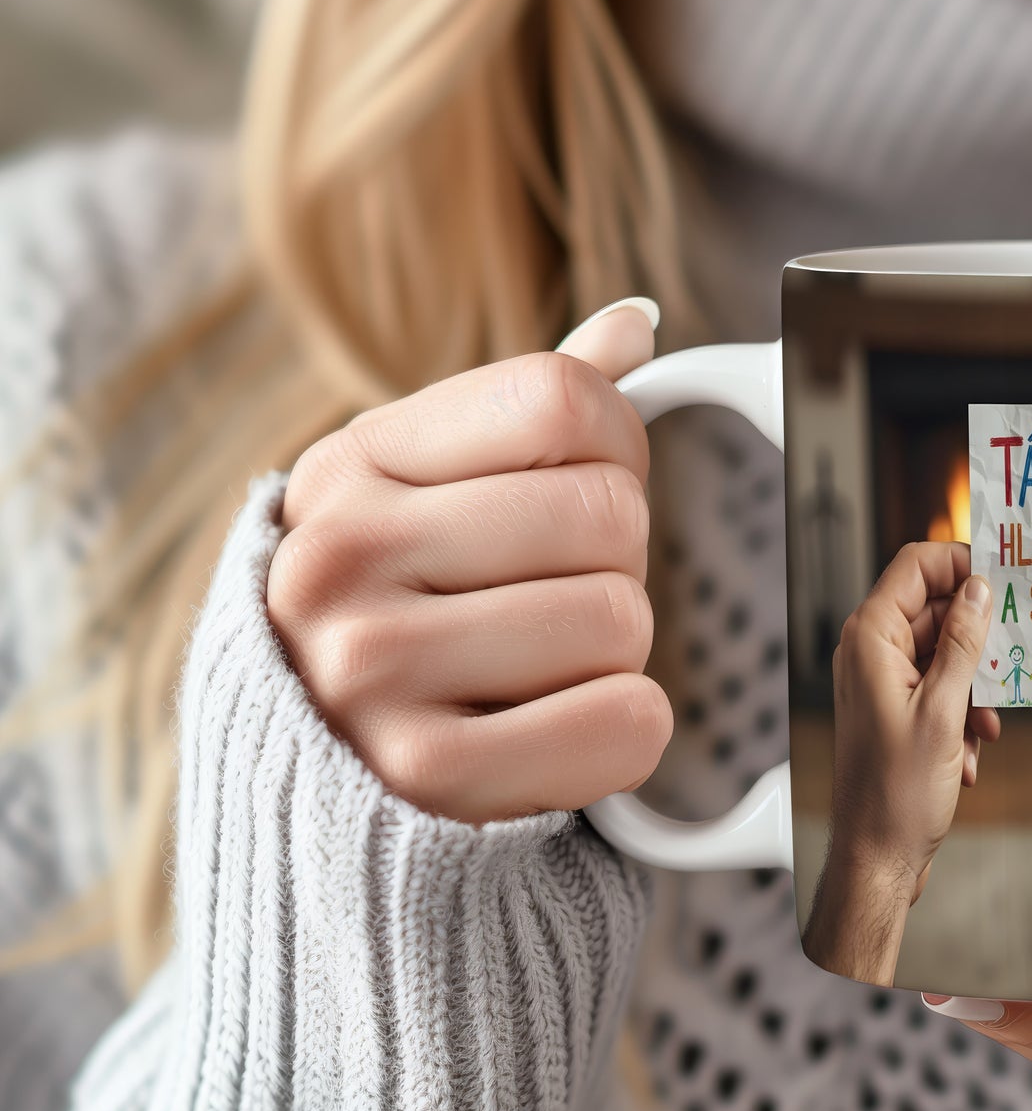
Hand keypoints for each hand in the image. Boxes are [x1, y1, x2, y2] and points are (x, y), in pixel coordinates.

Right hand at [267, 302, 672, 821]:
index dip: (614, 449)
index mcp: (353, 466)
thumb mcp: (429, 493)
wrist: (315, 789)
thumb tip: (637, 321)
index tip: (573, 495)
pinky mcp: (425, 775)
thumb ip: (532, 409)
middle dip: (612, 564)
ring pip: (623, 619)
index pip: (565, 399)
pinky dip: (621, 735)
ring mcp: (370, 670)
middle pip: (610, 512)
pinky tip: (544, 734)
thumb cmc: (401, 614)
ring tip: (528, 674)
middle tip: (542, 603)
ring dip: (611, 656)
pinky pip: (628, 724)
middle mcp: (341, 558)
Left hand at [802, 541, 999, 985]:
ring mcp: (881, 682)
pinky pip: (939, 689)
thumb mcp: (944, 710)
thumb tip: (979, 589)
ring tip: (984, 726)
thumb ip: (962, 643)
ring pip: (944, 654)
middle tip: (1017, 651)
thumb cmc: (899, 792)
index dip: (961, 562)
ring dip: (974, 685)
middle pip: (934, 609)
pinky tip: (970, 753)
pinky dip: (962, 714)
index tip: (1006, 577)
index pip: (916, 565)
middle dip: (977, 637)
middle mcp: (870, 652)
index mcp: (871, 638)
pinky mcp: (895, 712)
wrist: (877, 858)